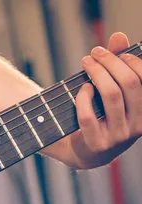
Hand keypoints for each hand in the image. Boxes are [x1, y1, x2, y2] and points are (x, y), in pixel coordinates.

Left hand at [65, 32, 141, 168]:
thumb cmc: (101, 115)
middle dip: (110, 62)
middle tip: (94, 53)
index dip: (131, 60)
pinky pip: (89, 116)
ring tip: (86, 63)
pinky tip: (83, 88)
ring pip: (111, 96)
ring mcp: (119, 136)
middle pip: (128, 84)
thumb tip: (118, 36)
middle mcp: (138, 125)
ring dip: (96, 74)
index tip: (116, 52)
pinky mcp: (98, 143)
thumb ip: (118, 65)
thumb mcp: (114, 91)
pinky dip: (84, 97)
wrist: (86, 152)